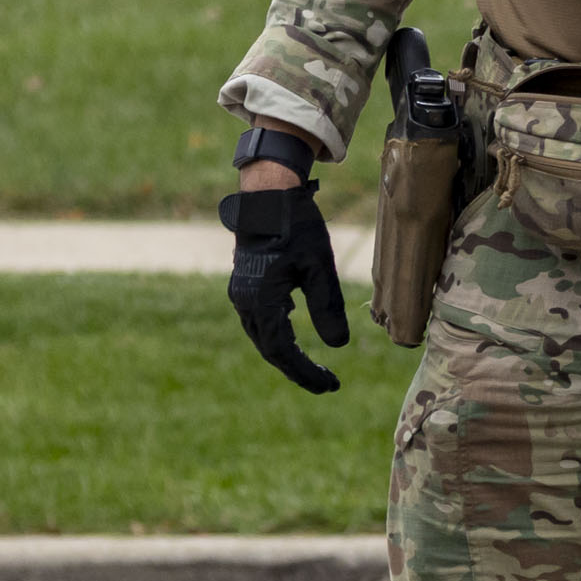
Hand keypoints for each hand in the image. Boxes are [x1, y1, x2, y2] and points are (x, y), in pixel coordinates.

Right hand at [219, 181, 349, 393]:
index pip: (282, 352)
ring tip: (315, 369)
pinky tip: (295, 339)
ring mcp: (241, 294)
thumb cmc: (296, 226)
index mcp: (261, 301)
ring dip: (287, 356)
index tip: (331, 385)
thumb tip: (339, 346)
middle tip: (328, 384)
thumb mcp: (319, 266)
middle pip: (270, 351)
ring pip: (263, 338)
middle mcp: (245, 302)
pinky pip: (260, 323)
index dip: (306, 373)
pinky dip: (278, 337)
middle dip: (299, 370)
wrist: (268, 195)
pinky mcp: (246, 286)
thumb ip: (327, 307)